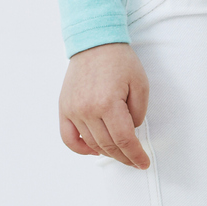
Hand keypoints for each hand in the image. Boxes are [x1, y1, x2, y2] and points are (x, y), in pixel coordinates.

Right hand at [59, 42, 150, 167]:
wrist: (95, 42)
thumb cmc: (121, 61)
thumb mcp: (141, 84)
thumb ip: (138, 113)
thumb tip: (130, 133)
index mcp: (109, 103)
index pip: (124, 140)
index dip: (135, 155)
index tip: (143, 163)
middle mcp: (87, 109)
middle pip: (108, 145)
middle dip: (124, 157)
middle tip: (135, 161)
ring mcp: (73, 110)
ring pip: (90, 144)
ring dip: (107, 153)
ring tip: (119, 153)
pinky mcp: (63, 108)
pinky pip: (68, 138)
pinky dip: (80, 149)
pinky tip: (94, 150)